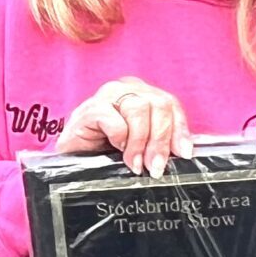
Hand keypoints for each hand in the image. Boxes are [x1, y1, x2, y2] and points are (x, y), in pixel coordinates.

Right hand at [58, 79, 191, 175]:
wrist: (73, 159)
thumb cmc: (107, 152)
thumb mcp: (141, 146)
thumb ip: (160, 142)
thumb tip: (182, 153)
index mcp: (143, 94)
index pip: (171, 104)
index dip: (179, 129)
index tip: (182, 154)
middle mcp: (127, 89)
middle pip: (159, 105)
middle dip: (160, 140)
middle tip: (154, 167)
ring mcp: (108, 95)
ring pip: (139, 109)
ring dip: (140, 142)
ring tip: (134, 163)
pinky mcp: (90, 108)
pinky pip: (114, 118)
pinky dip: (120, 136)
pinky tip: (115, 148)